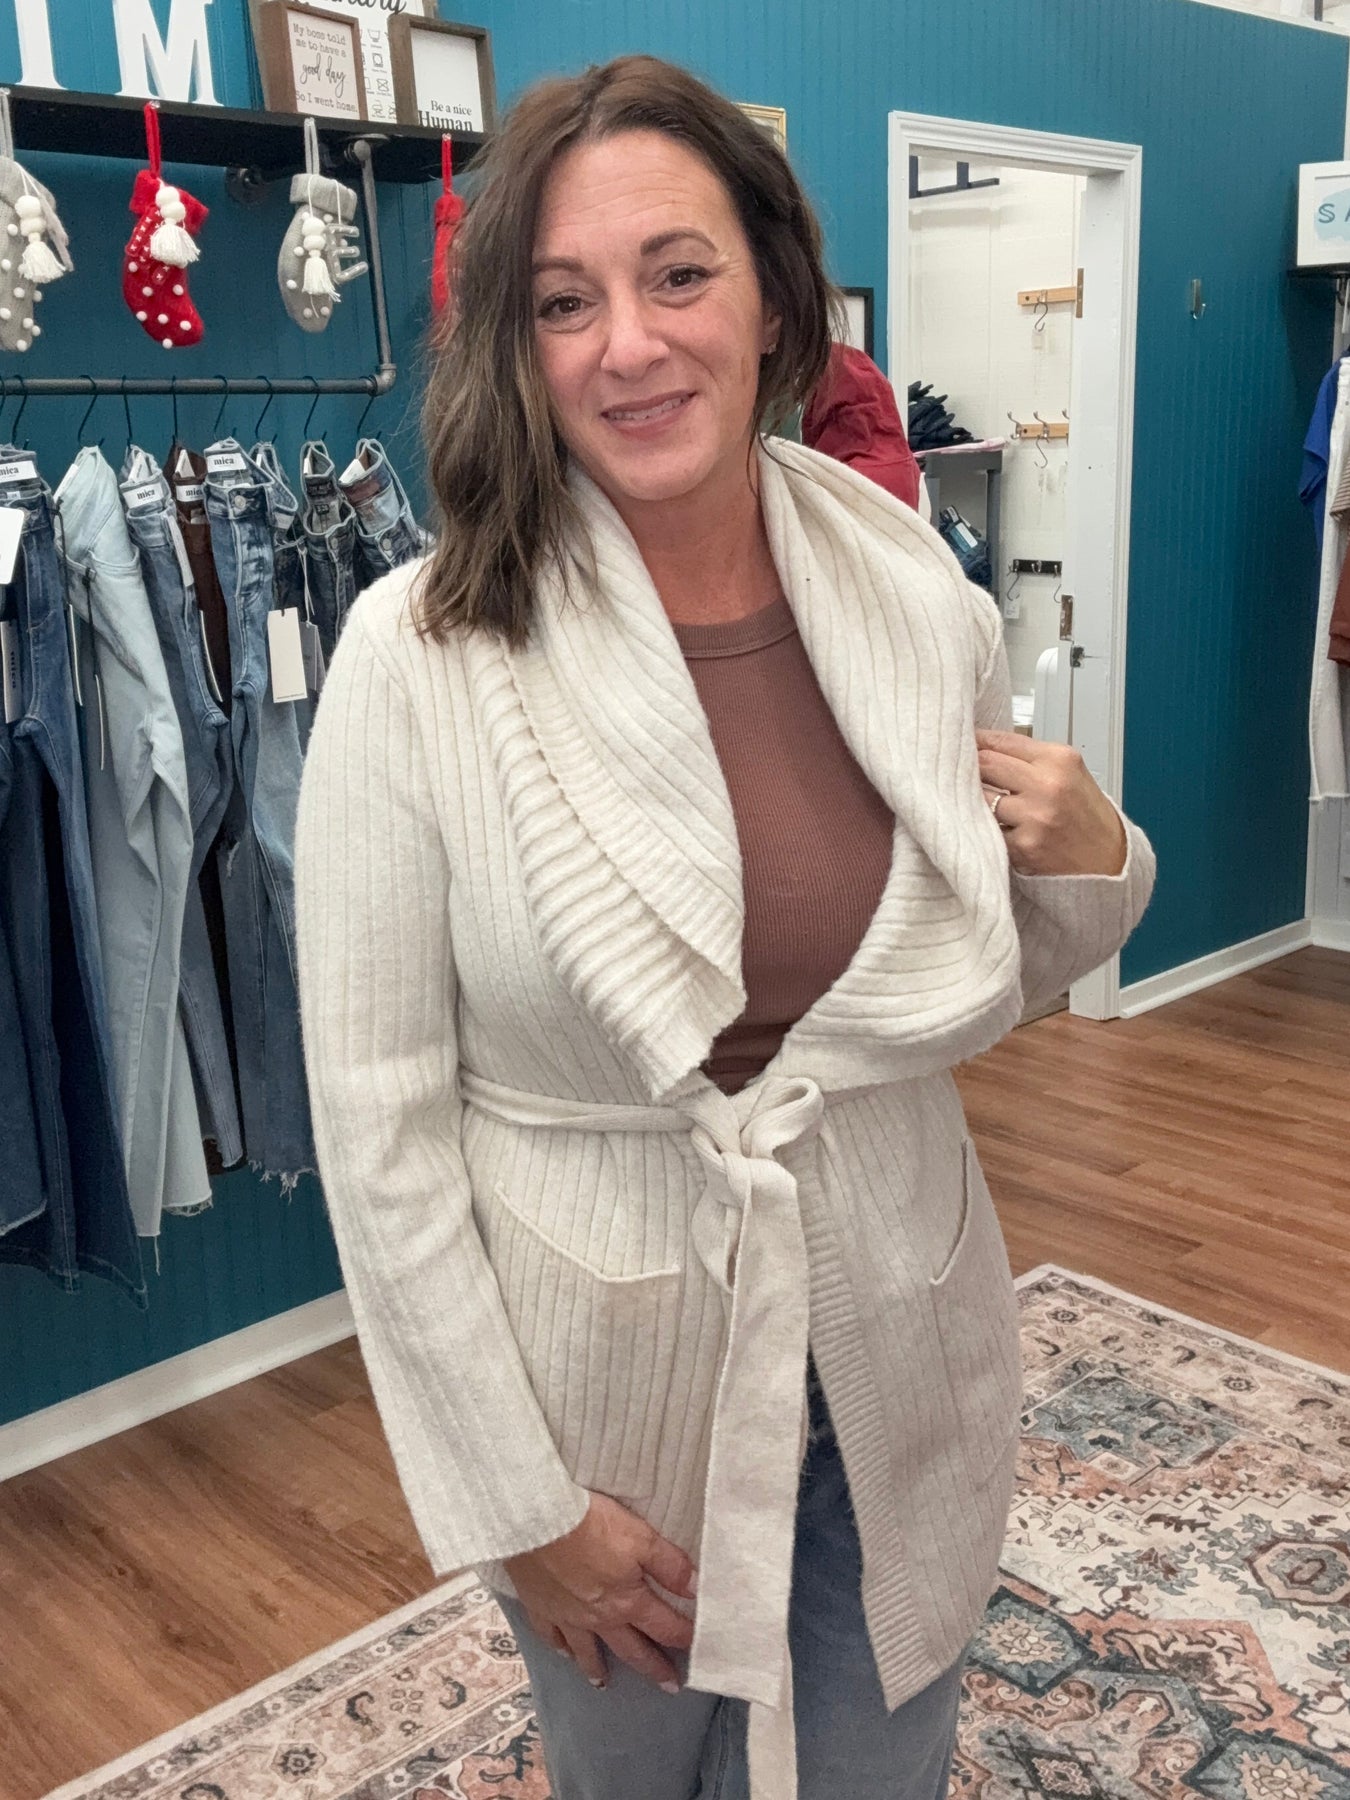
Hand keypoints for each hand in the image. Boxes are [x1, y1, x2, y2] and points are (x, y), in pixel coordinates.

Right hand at [503, 1492, 697, 1693]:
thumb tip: (697, 1591)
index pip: (664, 1628)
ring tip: (604, 1683)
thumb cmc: (593, 1525)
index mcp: (628, 1603)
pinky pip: (551, 1636)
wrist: (537, 1522)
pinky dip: (559, 1648)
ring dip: (598, 1668)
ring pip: (587, 1651)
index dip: (684, 1638)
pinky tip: (563, 1653)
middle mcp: (600, 1618)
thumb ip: (671, 1566)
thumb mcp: (642, 1538)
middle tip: (668, 1686)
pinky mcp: (540, 1606)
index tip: (698, 1652)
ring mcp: (567, 1617)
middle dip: (652, 1667)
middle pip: (631, 1649)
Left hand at [976, 730, 1127, 876]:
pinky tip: (992, 828)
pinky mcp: (1023, 846)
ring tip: (977, 801)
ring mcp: (1034, 817)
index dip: (976, 741)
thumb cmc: (1085, 815)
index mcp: (1059, 759)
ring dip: (974, 799)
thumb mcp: (1068, 772)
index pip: (1001, 740)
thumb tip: (983, 746)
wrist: (1108, 859)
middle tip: (961, 772)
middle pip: (985, 764)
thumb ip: (1030, 758)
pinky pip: (987, 829)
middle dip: (970, 767)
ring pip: (981, 797)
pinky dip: (985, 827)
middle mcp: (1047, 785)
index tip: (965, 744)